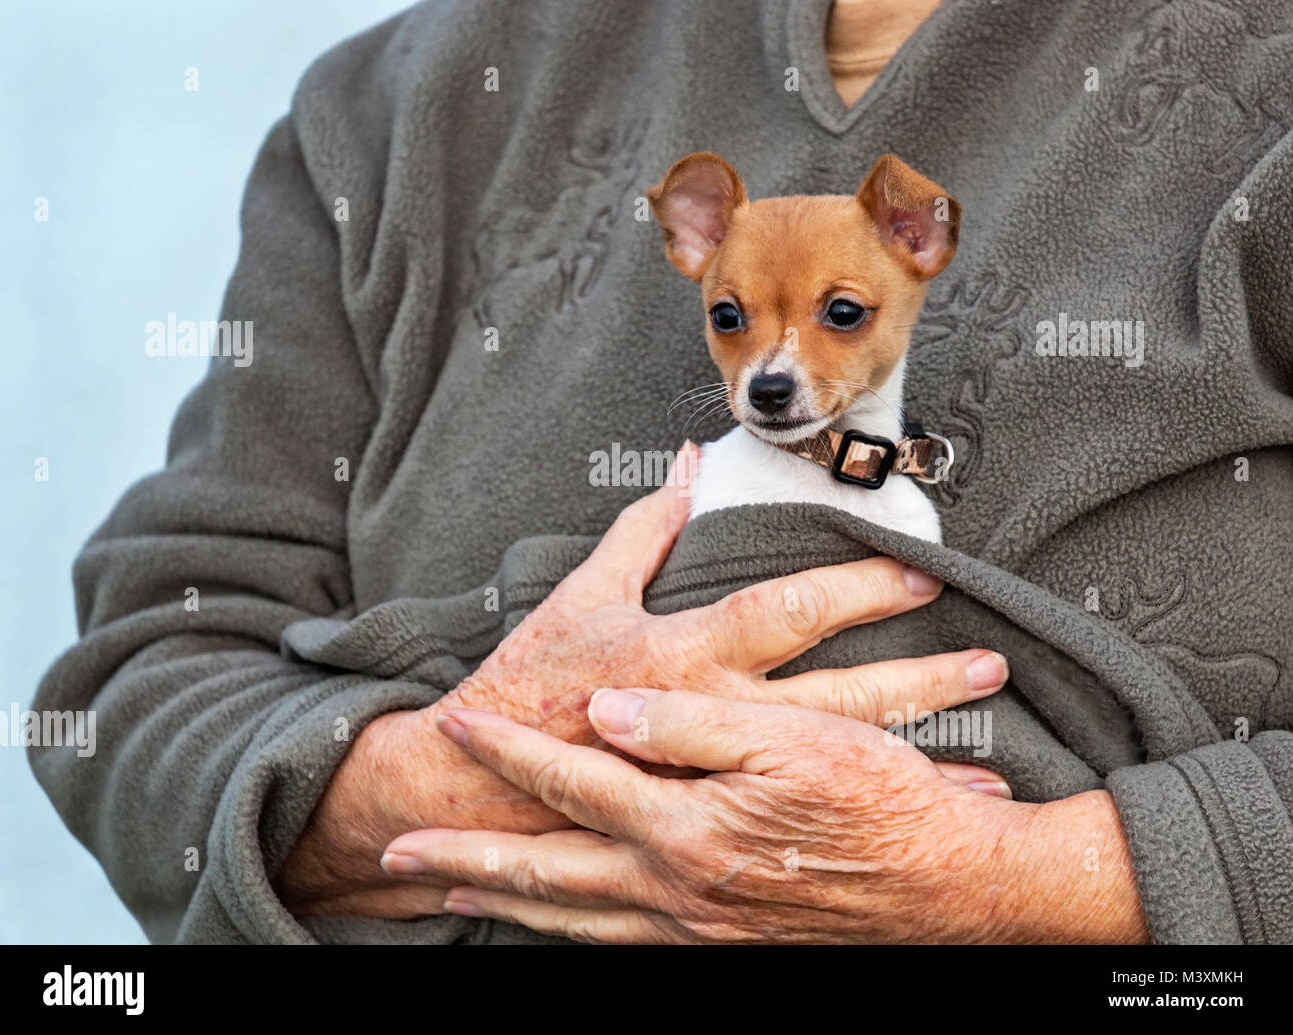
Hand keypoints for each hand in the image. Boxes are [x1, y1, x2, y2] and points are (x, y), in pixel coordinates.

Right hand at [280, 442, 1008, 916]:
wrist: (482, 787)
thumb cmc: (533, 685)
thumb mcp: (582, 596)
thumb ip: (641, 529)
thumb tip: (684, 465)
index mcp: (683, 654)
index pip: (785, 613)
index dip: (854, 588)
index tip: (916, 572)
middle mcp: (713, 717)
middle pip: (835, 699)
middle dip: (916, 681)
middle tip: (986, 664)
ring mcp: (718, 777)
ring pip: (832, 766)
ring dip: (912, 759)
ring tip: (989, 759)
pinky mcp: (712, 816)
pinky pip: (803, 818)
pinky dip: (863, 820)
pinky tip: (915, 824)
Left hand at [382, 690, 1149, 943]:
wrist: (954, 892)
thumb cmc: (882, 806)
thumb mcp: (790, 742)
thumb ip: (689, 726)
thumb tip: (608, 711)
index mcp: (685, 827)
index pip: (572, 781)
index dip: (509, 751)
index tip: (456, 725)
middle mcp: (676, 887)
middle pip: (547, 872)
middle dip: (470, 858)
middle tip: (404, 855)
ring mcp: (696, 925)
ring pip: (575, 919)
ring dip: (510, 903)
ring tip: (458, 894)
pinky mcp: (723, 941)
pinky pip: (621, 945)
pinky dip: (573, 934)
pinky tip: (562, 926)